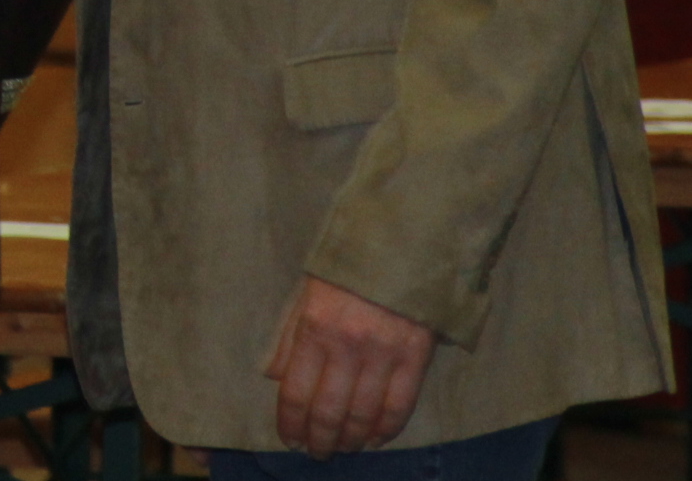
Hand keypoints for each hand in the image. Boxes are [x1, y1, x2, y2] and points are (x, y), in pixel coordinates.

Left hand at [265, 276, 432, 455]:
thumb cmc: (347, 262)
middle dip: (320, 440)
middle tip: (316, 454)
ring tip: (342, 449)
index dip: (290, 423)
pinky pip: (400, 405)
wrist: (402, 238)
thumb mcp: (306, 290)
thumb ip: (290, 334)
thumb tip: (276, 375)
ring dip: (350, 440)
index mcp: (313, 327)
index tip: (289, 440)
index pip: (295, 391)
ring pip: (363, 415)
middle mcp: (347, 346)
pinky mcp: (416, 357)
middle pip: (329, 412)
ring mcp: (384, 354)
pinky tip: (374, 439)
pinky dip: (386, 430)